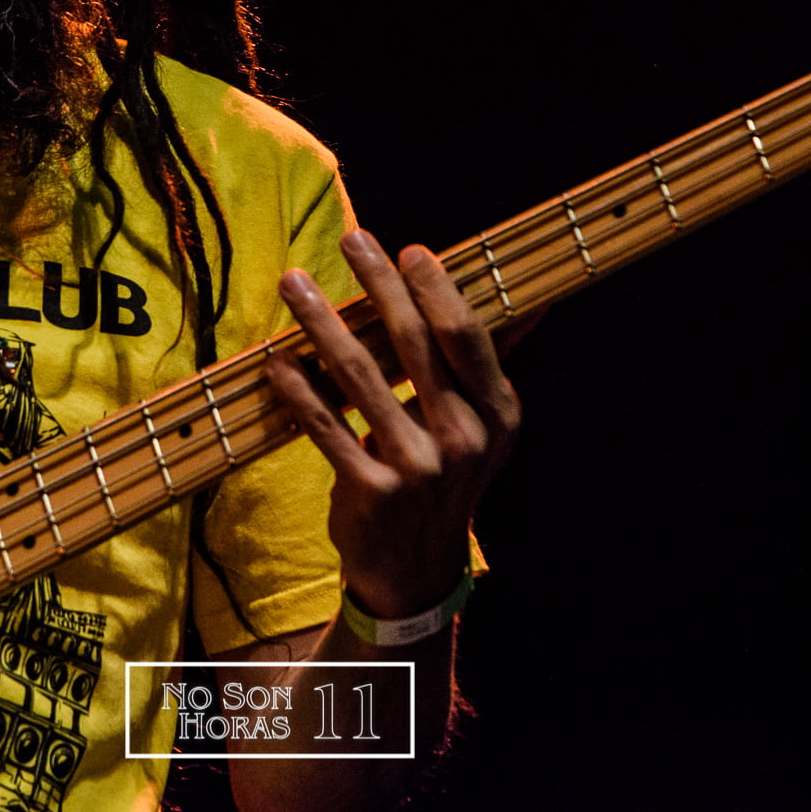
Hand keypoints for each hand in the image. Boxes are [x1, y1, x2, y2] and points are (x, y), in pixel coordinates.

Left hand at [265, 229, 520, 620]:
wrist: (417, 572)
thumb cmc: (445, 480)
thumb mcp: (483, 429)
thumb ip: (488, 365)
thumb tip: (531, 302)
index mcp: (497, 414)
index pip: (466, 336)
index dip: (436, 289)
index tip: (408, 250)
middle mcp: (464, 439)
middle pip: (414, 343)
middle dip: (379, 285)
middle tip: (351, 240)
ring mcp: (418, 467)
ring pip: (359, 376)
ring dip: (321, 322)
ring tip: (294, 284)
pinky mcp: (372, 491)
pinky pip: (326, 426)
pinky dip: (299, 388)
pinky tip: (278, 358)